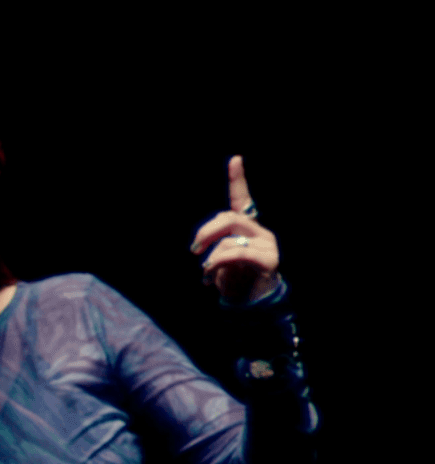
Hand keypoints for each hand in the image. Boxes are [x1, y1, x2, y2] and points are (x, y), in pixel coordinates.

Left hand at [189, 156, 279, 304]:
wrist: (252, 303)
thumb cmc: (234, 278)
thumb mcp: (220, 258)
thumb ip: (217, 243)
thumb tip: (204, 242)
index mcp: (247, 228)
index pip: (242, 200)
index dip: (238, 180)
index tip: (235, 159)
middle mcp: (260, 232)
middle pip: (229, 218)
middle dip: (206, 231)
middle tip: (194, 249)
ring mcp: (267, 244)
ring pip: (229, 239)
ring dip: (210, 257)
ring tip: (206, 272)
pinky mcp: (269, 259)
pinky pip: (235, 253)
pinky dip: (217, 263)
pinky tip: (209, 275)